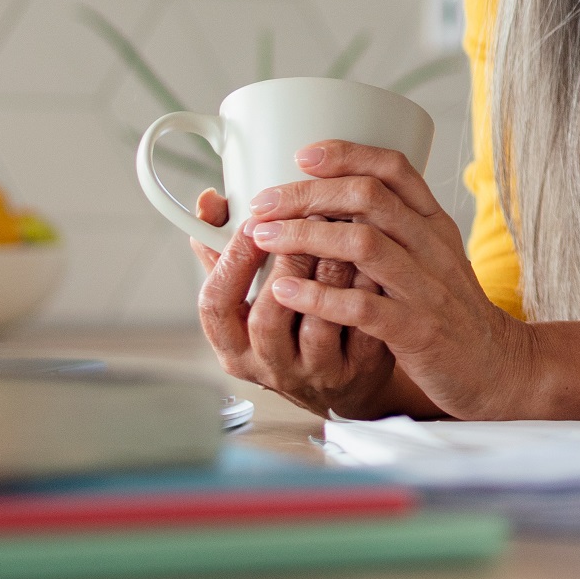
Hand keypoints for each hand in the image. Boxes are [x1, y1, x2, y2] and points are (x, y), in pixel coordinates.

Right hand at [191, 189, 400, 418]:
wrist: (341, 378)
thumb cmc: (289, 323)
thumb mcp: (248, 295)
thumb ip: (225, 250)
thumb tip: (208, 200)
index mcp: (234, 346)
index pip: (216, 305)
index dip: (232, 260)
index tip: (253, 222)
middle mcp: (271, 366)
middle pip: (267, 318)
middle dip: (287, 262)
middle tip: (309, 218)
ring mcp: (315, 373)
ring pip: (319, 325)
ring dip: (330, 271)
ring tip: (342, 230)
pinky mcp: (357, 370)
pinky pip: (363, 328)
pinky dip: (366, 289)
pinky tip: (371, 258)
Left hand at [239, 142, 537, 420]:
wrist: (497, 364)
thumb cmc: (451, 309)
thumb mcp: (432, 257)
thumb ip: (392, 229)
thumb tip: (329, 203)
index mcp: (433, 223)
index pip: (394, 168)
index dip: (346, 155)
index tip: (302, 155)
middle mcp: (432, 246)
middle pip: (369, 198)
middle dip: (308, 194)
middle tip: (263, 204)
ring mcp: (426, 287)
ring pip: (363, 244)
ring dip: (305, 237)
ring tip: (264, 238)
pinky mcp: (417, 330)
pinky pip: (362, 306)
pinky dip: (317, 296)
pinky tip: (283, 291)